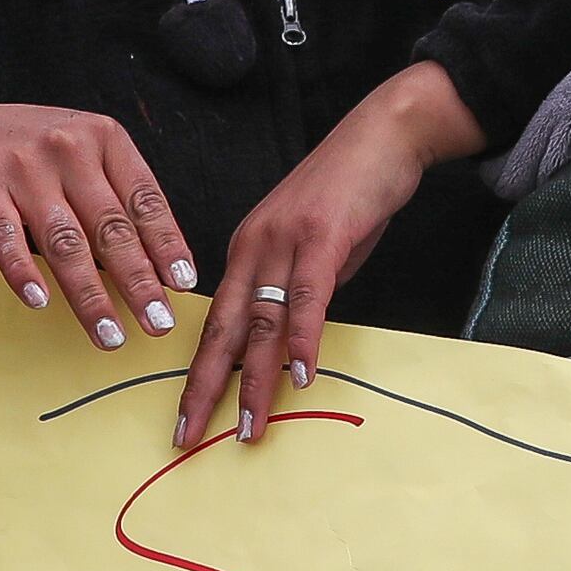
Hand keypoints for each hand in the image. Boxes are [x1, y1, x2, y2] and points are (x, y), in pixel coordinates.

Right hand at [0, 104, 195, 349]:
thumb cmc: (37, 155)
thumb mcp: (87, 156)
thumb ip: (118, 197)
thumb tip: (160, 266)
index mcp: (105, 139)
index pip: (145, 200)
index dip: (167, 245)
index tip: (183, 285)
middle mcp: (69, 148)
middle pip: (110, 227)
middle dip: (138, 282)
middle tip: (158, 323)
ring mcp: (24, 166)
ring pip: (65, 241)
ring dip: (90, 294)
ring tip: (109, 333)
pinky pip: (6, 237)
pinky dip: (23, 271)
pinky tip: (40, 300)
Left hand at [175, 67, 484, 446]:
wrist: (382, 134)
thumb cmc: (351, 192)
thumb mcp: (313, 248)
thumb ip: (298, 290)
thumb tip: (295, 334)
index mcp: (246, 252)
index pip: (217, 323)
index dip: (201, 373)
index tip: (189, 416)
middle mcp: (254, 248)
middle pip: (224, 329)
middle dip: (205, 388)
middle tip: (188, 435)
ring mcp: (285, 241)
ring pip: (263, 322)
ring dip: (255, 380)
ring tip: (248, 426)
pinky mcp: (322, 235)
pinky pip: (309, 295)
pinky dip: (303, 338)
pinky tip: (300, 374)